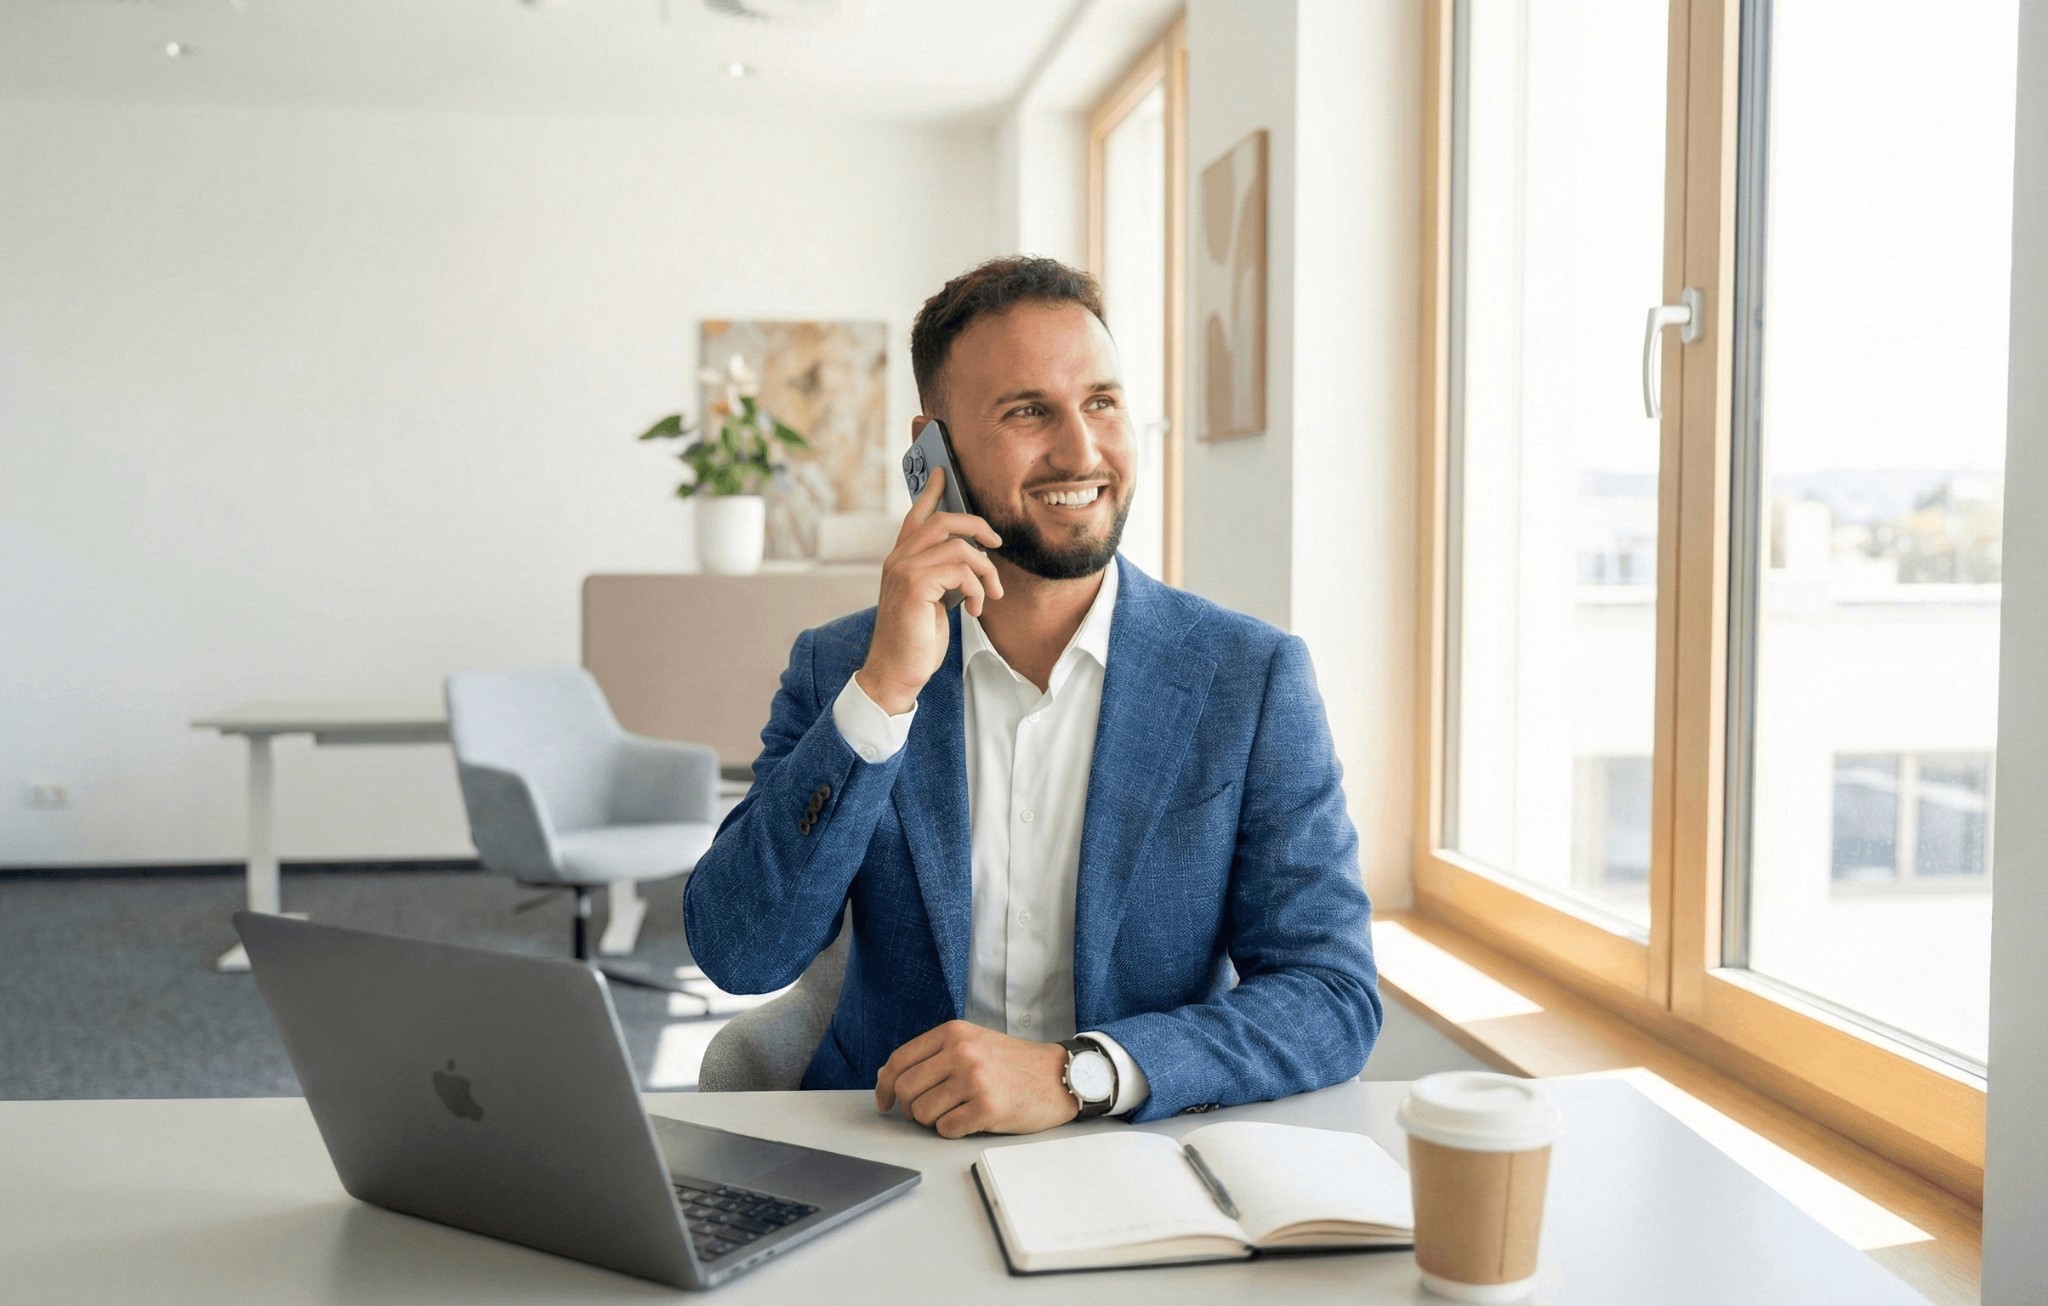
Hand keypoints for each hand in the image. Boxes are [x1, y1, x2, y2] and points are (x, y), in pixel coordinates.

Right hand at [856, 466, 1003, 714]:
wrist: (896, 672)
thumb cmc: (915, 641)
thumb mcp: (932, 601)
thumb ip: (942, 576)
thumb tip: (971, 560)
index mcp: (900, 561)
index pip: (916, 516)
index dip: (931, 492)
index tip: (944, 473)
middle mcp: (897, 560)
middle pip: (941, 521)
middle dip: (976, 526)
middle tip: (996, 543)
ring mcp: (903, 570)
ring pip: (959, 547)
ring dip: (985, 571)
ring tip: (991, 594)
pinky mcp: (915, 585)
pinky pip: (961, 570)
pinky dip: (977, 589)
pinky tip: (975, 609)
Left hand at [874, 1020, 1077, 1138]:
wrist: (1060, 1076)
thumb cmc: (1015, 1064)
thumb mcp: (973, 1043)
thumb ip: (934, 1055)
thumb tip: (889, 1078)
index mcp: (954, 1033)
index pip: (900, 1060)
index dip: (884, 1086)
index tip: (884, 1102)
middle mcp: (961, 1052)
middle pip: (905, 1090)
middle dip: (911, 1108)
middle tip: (929, 1112)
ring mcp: (974, 1079)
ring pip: (922, 1113)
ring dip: (934, 1120)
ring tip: (957, 1112)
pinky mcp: (987, 1107)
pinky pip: (946, 1129)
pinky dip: (953, 1131)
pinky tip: (972, 1120)